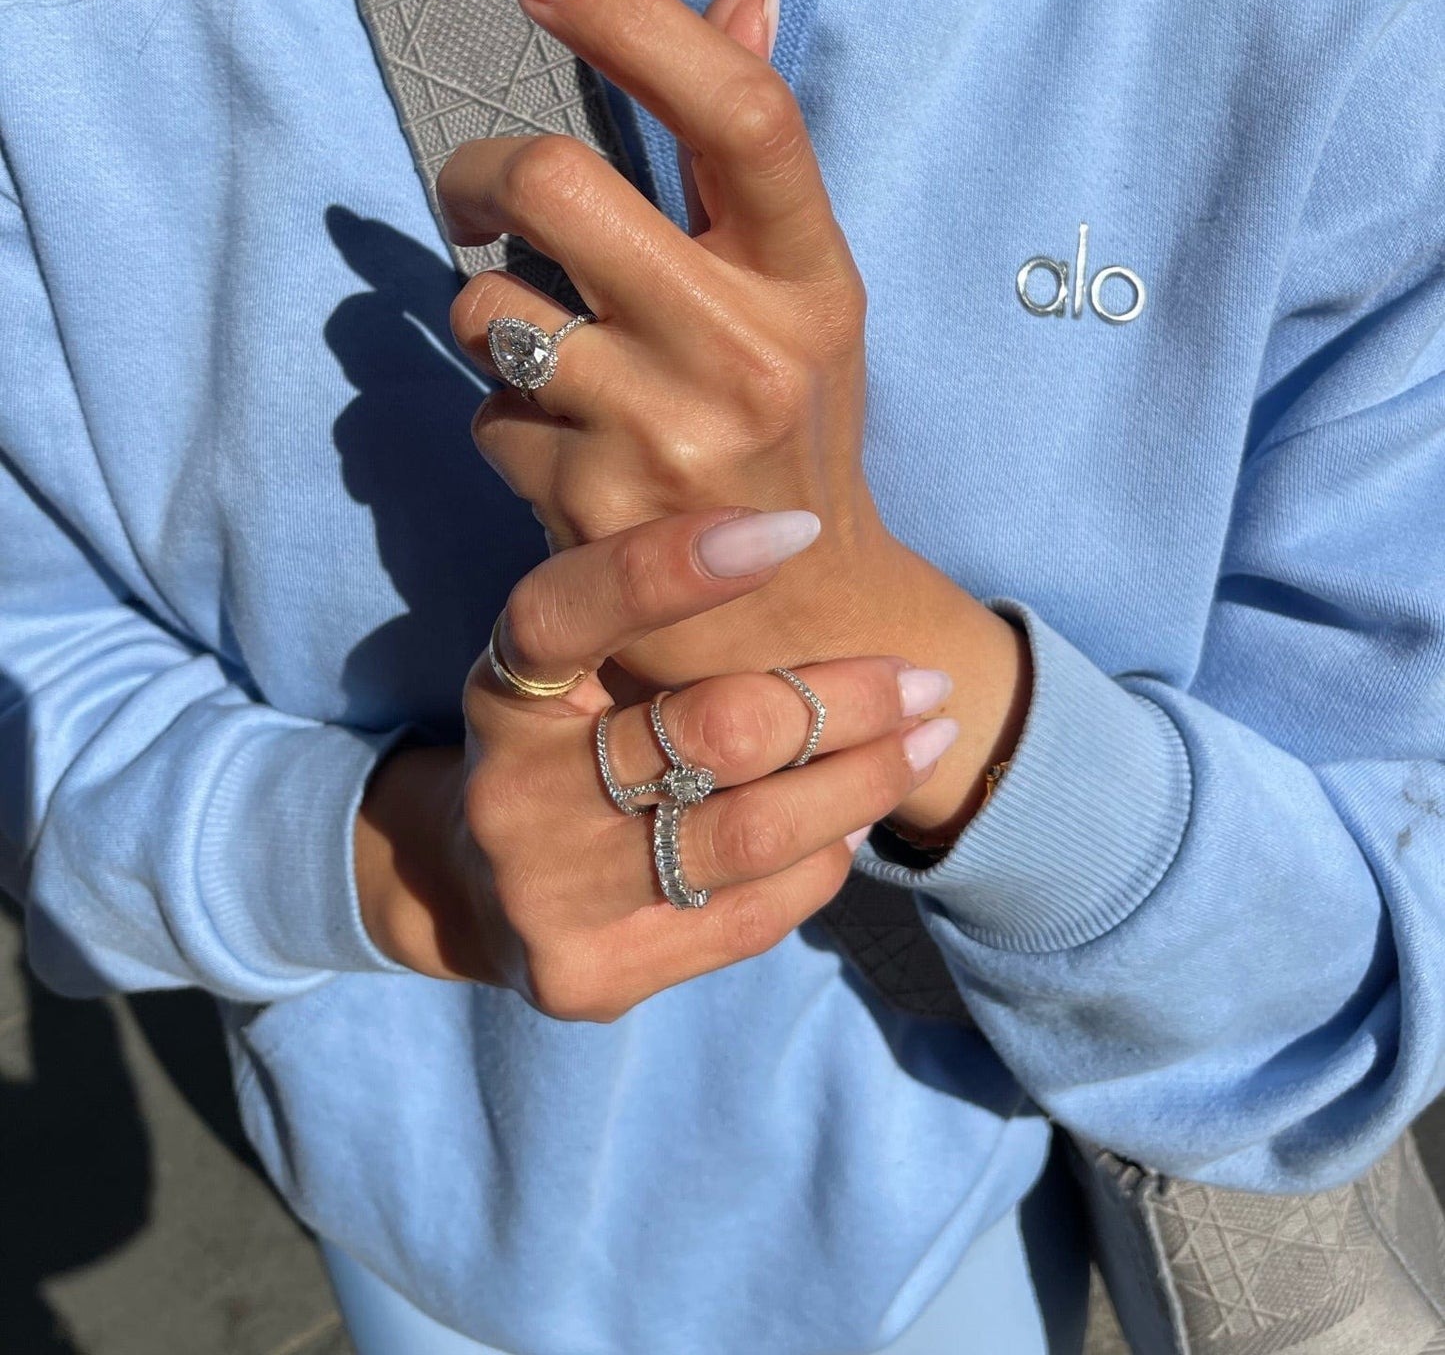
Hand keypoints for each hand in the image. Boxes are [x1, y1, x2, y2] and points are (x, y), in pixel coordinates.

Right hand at [354, 506, 957, 1014]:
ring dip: (863, 782)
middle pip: (710, 733)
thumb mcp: (575, 669)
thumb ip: (652, 621)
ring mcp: (545, 894)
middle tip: (922, 680)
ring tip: (926, 741)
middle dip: (842, 700)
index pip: (568, 615)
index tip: (794, 530)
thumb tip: (801, 544)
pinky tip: (854, 821)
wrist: (476, 893)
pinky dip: (822, 858)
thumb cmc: (564, 742)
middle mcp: (510, 793)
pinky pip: (749, 914)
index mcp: (503, 691)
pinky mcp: (589, 974)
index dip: (670, 568)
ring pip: (750, 834)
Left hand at [437, 0, 1028, 842]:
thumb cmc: (789, 430)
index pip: (736, 115)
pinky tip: (566, 451)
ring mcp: (667, 434)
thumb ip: (750, 152)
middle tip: (478, 198)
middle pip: (554, 183)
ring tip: (558, 359)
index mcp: (815, 278)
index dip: (629, 19)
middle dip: (480, 175)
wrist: (797, 626)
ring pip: (489, 305)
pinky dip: (502, 417)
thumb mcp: (801, 294)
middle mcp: (751, 349)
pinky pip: (481, 411)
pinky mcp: (589, 511)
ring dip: (493, 319)